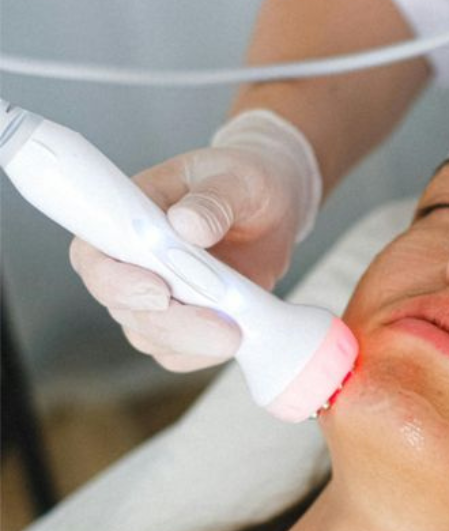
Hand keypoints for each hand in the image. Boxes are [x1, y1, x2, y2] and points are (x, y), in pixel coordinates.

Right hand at [69, 110, 321, 371]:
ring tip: (241, 328)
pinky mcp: (186, 320)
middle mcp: (132, 262)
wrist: (273, 206)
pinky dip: (208, 352)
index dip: (115, 281)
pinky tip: (241, 334)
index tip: (159, 290)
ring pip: (151, 337)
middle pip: (123, 308)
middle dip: (172, 323)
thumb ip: (213, 200)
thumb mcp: (236, 178)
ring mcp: (157, 295)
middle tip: (223, 328)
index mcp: (128, 217)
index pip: (93, 256)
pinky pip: (181, 353)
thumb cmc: (243, 181)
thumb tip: (187, 225)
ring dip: (194, 341)